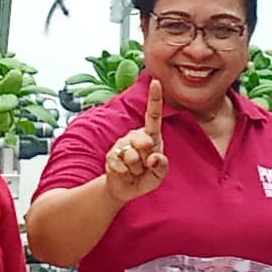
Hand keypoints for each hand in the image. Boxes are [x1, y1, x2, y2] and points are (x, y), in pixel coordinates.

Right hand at [102, 88, 170, 203]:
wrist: (125, 188)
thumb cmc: (145, 177)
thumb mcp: (159, 175)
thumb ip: (161, 166)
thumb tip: (153, 157)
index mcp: (151, 136)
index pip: (153, 116)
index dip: (155, 99)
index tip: (157, 82)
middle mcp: (135, 136)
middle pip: (144, 141)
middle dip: (147, 157)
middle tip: (145, 166)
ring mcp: (121, 144)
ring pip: (132, 157)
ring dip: (137, 170)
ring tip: (135, 171)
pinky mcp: (110, 155)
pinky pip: (120, 166)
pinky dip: (126, 175)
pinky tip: (125, 174)